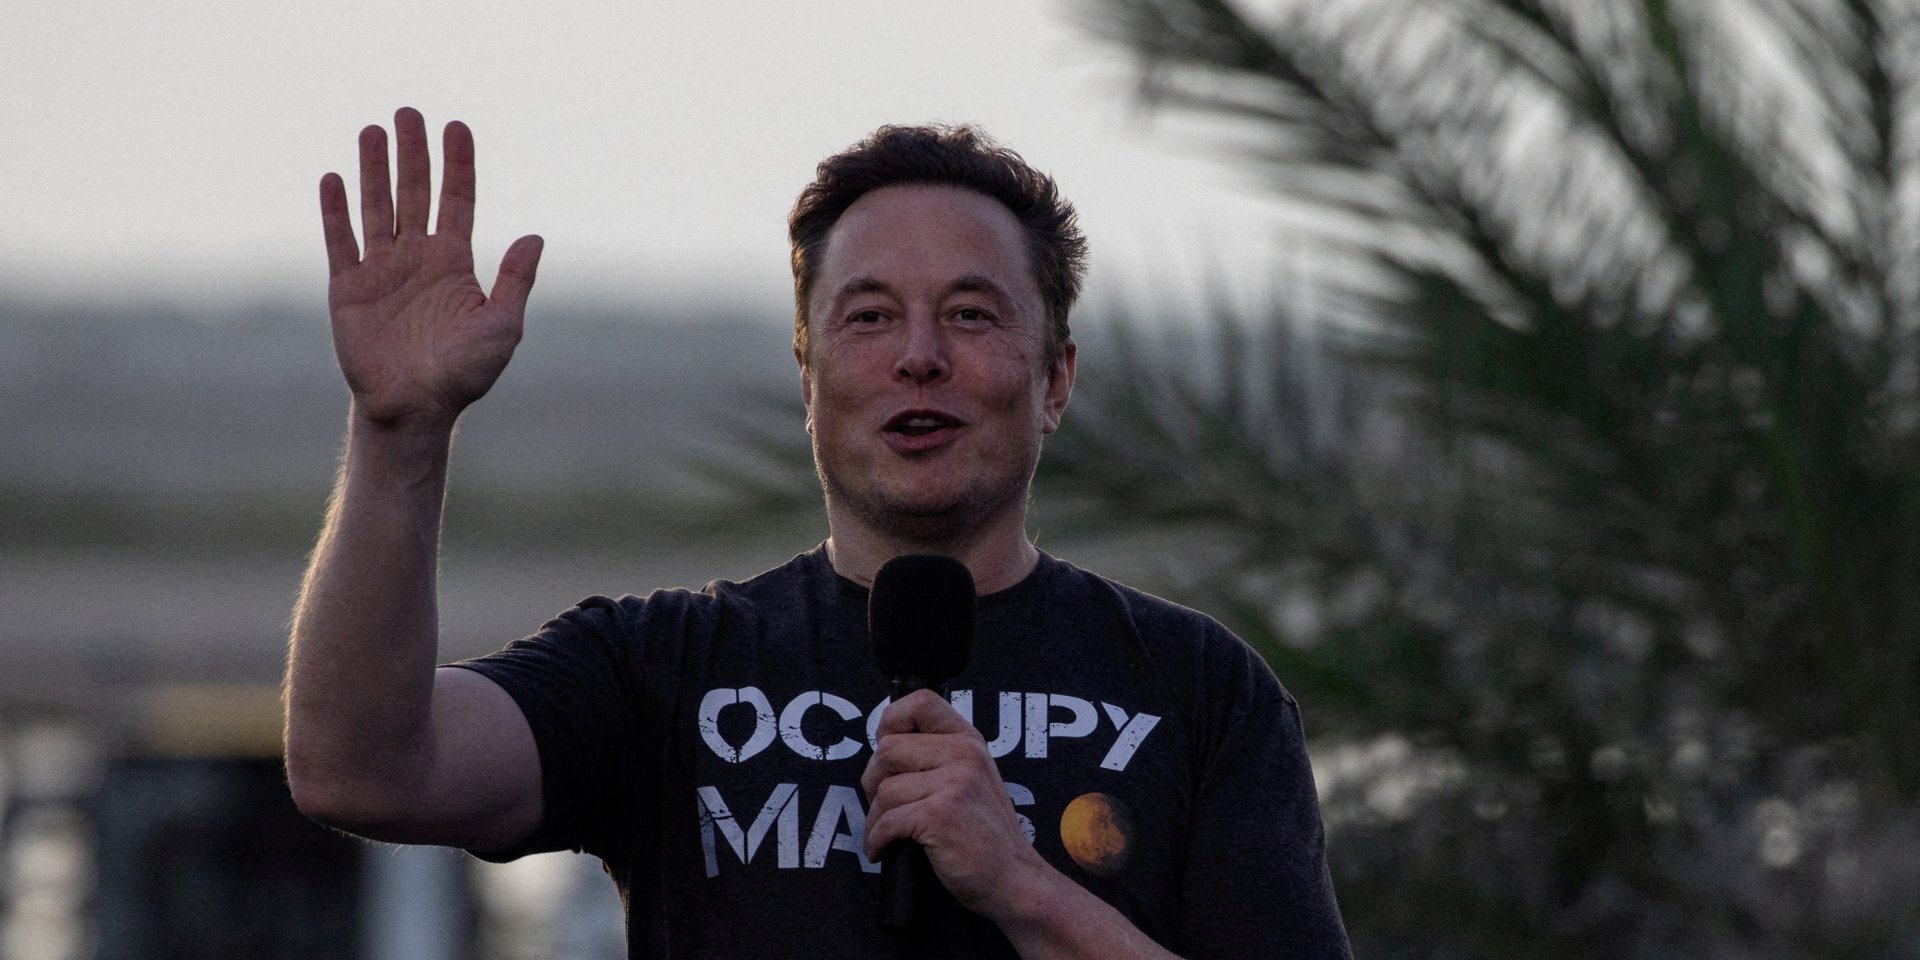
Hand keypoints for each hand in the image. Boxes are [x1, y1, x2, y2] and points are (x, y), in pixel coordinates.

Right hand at [319, 107, 542, 429]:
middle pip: (415, 193)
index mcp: (454, 263)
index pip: (457, 201)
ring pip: (378, 207)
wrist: (415, 408)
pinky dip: (336, 210)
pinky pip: (341, 241)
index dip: (458, 164)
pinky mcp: (348, 288)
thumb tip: (534, 237)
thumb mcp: (502, 326)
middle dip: (413, 153)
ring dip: (374, 169)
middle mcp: (417, 258)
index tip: (457, 126)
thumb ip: (515, 281)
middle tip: (409, 112)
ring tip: (373, 130)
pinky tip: (334, 178)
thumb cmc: (464, 374)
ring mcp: (382, 270)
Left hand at [861, 689, 1049, 918]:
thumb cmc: (986, 836)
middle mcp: (963, 754)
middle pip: (887, 749)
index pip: (921, 701)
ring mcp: (954, 783)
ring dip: (874, 818)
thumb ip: (940, 757)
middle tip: (883, 805)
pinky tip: (884, 850)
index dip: (891, 720)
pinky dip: (877, 840)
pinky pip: (886, 821)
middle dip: (874, 781)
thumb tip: (885, 748)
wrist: (1013, 878)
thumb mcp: (973, 779)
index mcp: (969, 741)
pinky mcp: (940, 815)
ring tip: (886, 835)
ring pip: (884, 790)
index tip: (887, 749)